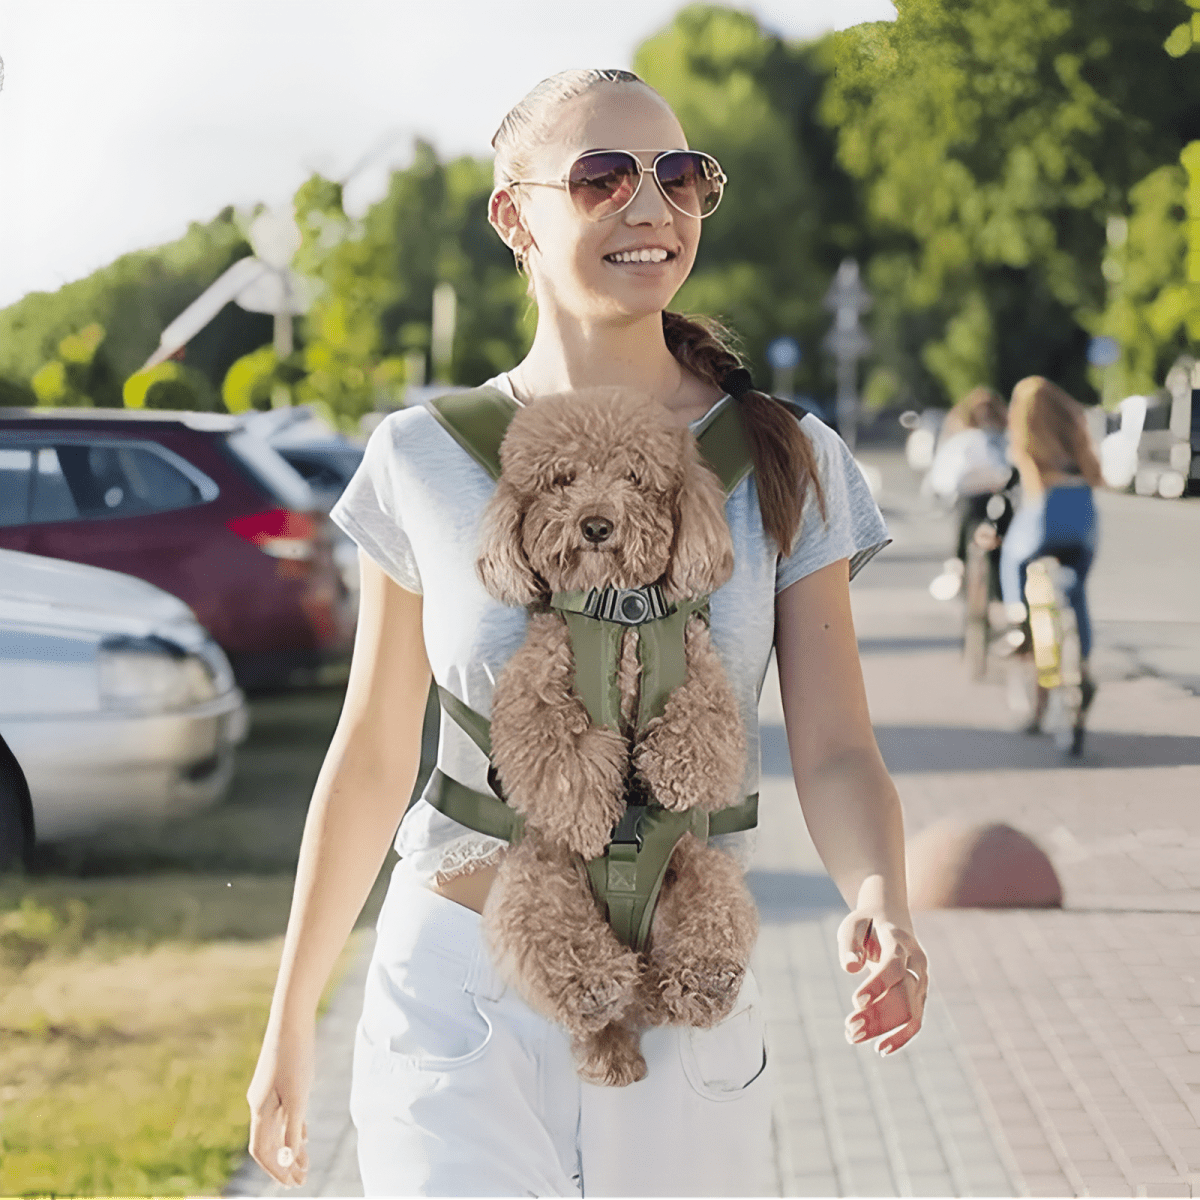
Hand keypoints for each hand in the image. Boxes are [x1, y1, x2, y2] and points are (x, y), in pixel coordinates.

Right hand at [246, 1019, 314, 1187]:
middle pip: (269, 1144)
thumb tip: (289, 1159)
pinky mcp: (277, 1084)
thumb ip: (292, 1128)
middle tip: (301, 1180)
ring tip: (305, 1164)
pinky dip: (291, 1129)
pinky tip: (303, 1136)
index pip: (263, 1152)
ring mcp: (267, 1094)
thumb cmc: (294, 1056)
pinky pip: (282, 1115)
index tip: (292, 1183)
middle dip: (284, 1164)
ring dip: (290, 1149)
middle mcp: (259, 1105)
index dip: (276, 1170)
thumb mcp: (298, 1095)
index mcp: (260, 1110)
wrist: (291, 1019)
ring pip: (276, 1130)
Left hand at [837, 910, 928, 1055]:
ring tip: (852, 1037)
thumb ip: (850, 944)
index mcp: (900, 941)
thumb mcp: (853, 925)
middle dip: (877, 1014)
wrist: (892, 917)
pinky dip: (901, 1037)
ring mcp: (922, 980)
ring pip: (910, 1011)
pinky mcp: (920, 994)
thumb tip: (850, 967)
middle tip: (849, 1028)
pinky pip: (916, 1020)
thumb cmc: (867, 923)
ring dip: (883, 1028)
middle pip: (903, 993)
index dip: (878, 984)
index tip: (856, 1002)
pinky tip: (881, 1049)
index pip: (894, 966)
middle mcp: (917, 962)